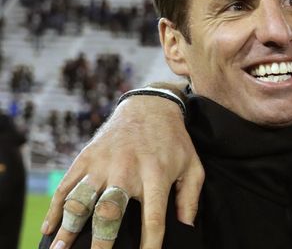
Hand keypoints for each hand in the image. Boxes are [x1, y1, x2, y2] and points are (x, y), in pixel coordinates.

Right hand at [42, 95, 202, 248]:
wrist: (150, 106)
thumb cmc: (174, 141)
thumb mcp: (193, 165)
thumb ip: (190, 197)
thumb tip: (185, 226)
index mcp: (156, 175)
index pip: (153, 218)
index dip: (149, 242)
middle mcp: (127, 170)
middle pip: (110, 212)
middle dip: (101, 241)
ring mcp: (103, 164)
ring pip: (81, 201)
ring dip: (68, 227)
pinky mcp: (87, 157)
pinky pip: (66, 185)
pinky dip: (55, 208)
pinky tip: (49, 228)